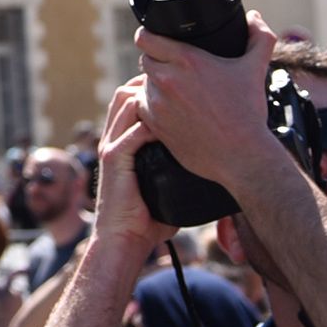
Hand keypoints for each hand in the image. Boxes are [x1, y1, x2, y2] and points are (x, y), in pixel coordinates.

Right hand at [86, 80, 164, 269]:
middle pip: (123, 95)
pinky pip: (132, 130)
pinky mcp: (114, 159)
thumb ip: (179, 170)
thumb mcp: (165, 187)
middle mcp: (111, 140)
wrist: (124, 242)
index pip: (128, 101)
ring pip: (124, 104)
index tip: (177, 87)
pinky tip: (174, 124)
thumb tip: (216, 165)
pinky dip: (151, 123)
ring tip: (176, 97)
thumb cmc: (147, 221)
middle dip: (148, 84)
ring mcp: (111, 148)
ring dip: (149, 96)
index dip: (148, 88)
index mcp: (119, 143)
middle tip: (178, 84)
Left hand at [134, 9, 290, 195]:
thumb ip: (259, 37)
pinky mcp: (153, 125)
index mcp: (187, 60)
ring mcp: (157, 103)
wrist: (241, 156)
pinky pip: (142, 107)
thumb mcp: (256, 69)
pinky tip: (171, 110)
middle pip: (145, 59)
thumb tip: (255, 17)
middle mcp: (167, 79)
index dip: (149, 35)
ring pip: (143, 84)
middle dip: (157, 60)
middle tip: (174, 68)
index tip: (157, 39)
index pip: (146, 37)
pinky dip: (152, 107)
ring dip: (154, 85)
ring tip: (177, 92)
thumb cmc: (247, 112)